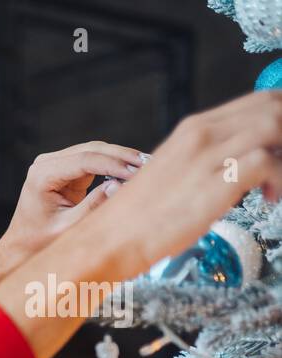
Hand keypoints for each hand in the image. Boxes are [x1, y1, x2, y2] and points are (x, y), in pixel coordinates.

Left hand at [0, 142, 144, 303]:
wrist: (23, 246)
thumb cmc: (40, 241)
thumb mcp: (68, 227)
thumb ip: (92, 206)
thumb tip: (119, 185)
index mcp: (42, 175)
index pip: (84, 160)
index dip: (114, 163)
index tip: (138, 170)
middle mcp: (46, 163)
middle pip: (92, 149)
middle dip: (122, 156)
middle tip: (150, 163)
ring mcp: (56, 164)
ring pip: (96, 151)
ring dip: (121, 158)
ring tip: (148, 165)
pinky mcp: (67, 170)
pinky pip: (95, 161)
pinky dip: (114, 165)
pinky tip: (134, 171)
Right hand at [92, 90, 281, 271]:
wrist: (110, 239)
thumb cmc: (138, 216)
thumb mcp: (174, 173)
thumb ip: (207, 159)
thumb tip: (241, 164)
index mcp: (193, 129)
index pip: (258, 101)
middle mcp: (202, 134)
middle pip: (272, 107)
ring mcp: (208, 157)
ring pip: (275, 127)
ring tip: (278, 182)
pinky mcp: (216, 183)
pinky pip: (269, 163)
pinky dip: (281, 178)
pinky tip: (271, 197)